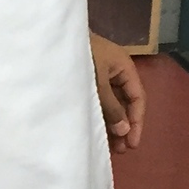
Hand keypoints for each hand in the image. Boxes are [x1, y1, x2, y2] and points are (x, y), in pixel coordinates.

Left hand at [90, 33, 147, 151]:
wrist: (51, 39)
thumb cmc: (80, 56)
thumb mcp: (97, 83)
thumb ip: (111, 107)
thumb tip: (124, 130)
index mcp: (124, 67)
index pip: (137, 98)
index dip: (136, 121)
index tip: (132, 143)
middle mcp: (115, 72)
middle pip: (125, 103)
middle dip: (124, 126)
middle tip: (121, 150)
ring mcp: (100, 76)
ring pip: (112, 104)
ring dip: (112, 124)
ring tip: (111, 146)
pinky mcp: (86, 80)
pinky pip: (99, 101)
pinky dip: (100, 116)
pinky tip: (98, 131)